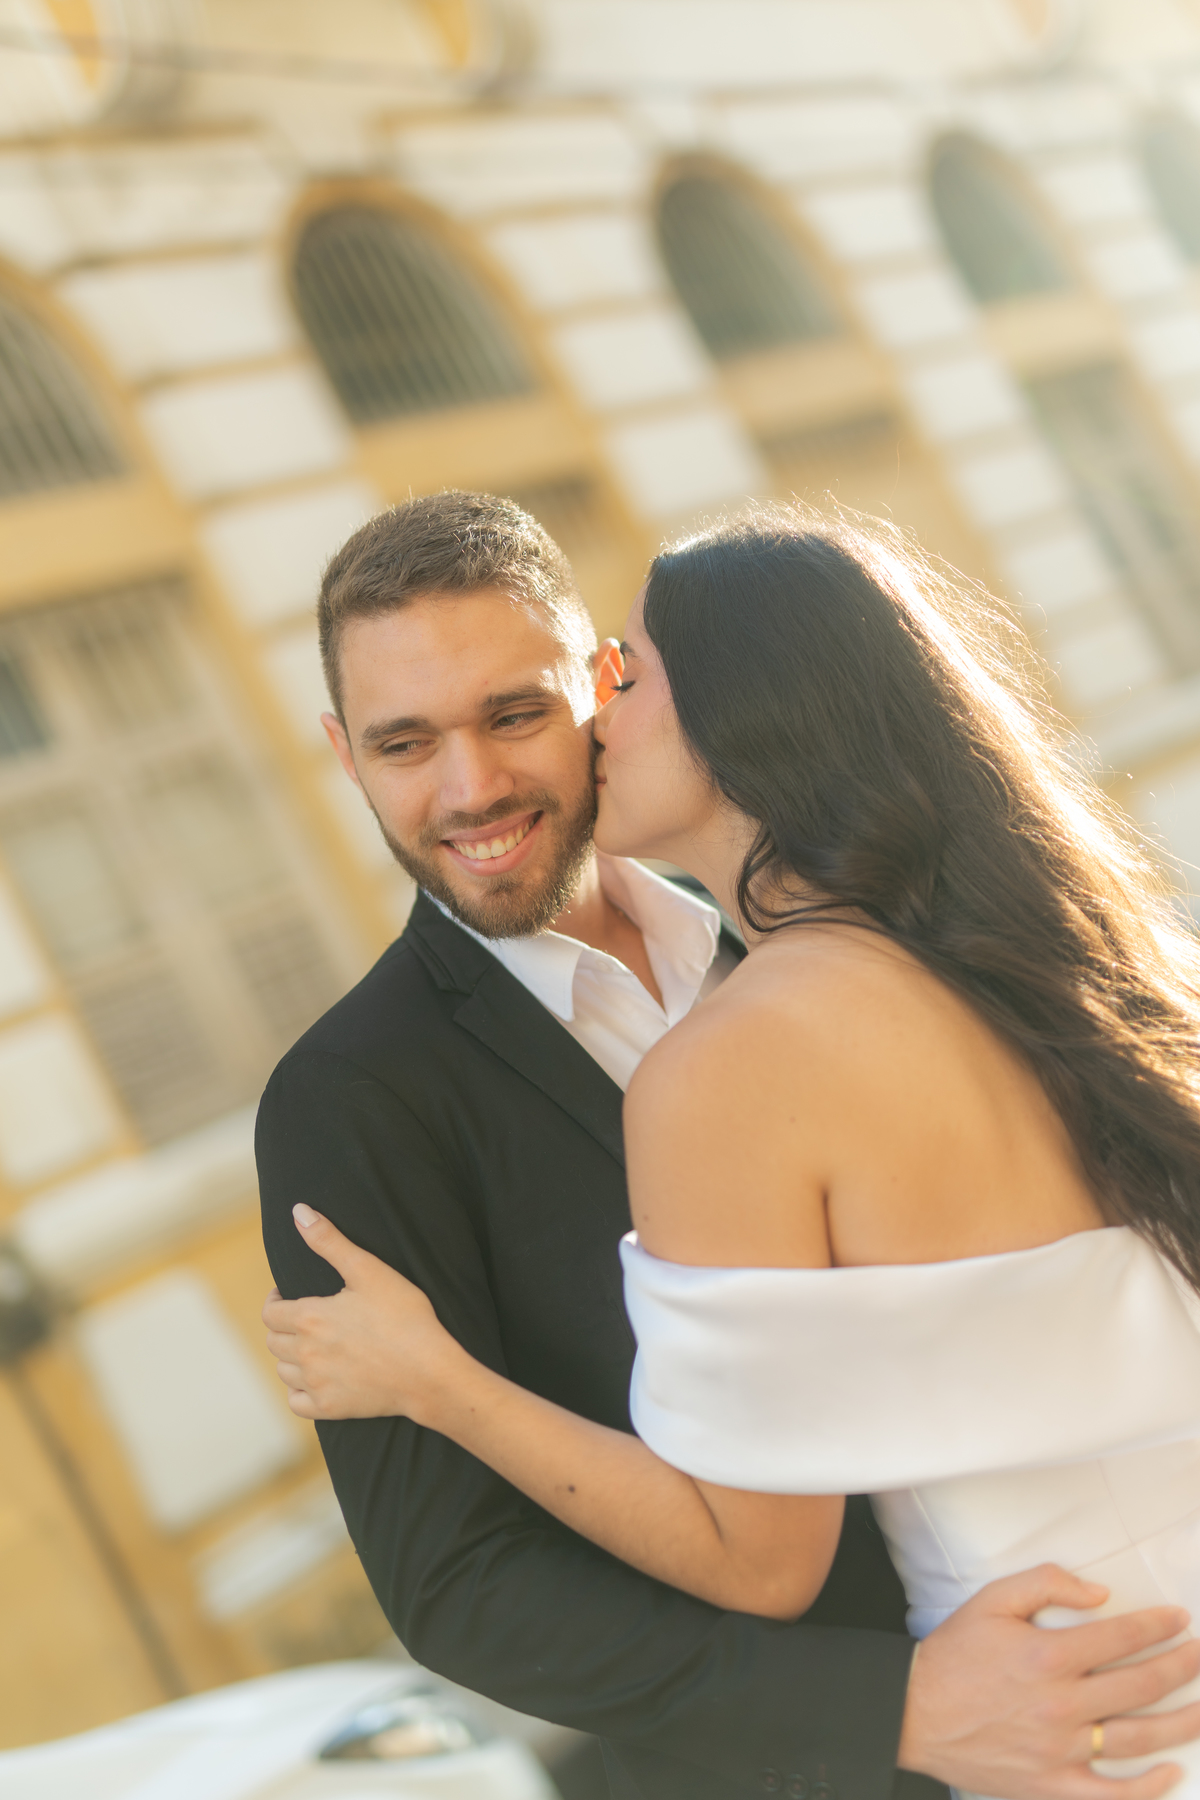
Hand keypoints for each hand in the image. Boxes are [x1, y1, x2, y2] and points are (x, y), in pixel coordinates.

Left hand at [262, 1206, 462, 1421]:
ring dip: (290, 1357)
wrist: (429, 1372)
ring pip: (282, 1370)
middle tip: (303, 1320)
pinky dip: (298, 1390)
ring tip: (310, 1346)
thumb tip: (298, 1212)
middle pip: (273, 1341)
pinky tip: (314, 1379)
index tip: (287, 1297)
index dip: (275, 1302)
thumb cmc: (404, 1317)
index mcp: (309, 1318)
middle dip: (283, 1327)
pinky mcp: (329, 1408)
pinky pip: (296, 1402)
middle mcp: (304, 1353)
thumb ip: (329, 1241)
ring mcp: (316, 1384)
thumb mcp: (368, 1270)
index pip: (270, 1313)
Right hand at [898, 1563, 1199, 1799]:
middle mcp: (1062, 1704)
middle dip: (1183, 1667)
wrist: (914, 1712)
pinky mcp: (1053, 1785)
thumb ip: (1047, 1583)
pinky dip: (1148, 1787)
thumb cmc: (955, 1654)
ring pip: (1140, 1738)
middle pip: (1142, 1685)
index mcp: (1048, 1655)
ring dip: (1183, 1722)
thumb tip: (1100, 1595)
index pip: (1122, 1636)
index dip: (1158, 1626)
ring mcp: (1061, 1750)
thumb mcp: (993, 1600)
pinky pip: (1113, 1794)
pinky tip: (1171, 1771)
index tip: (1179, 1620)